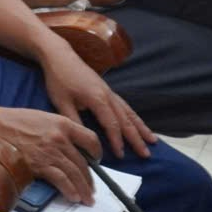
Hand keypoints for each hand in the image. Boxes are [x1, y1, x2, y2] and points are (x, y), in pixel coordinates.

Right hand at [0, 106, 102, 204]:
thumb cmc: (14, 121)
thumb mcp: (42, 118)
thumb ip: (58, 130)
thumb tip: (68, 147)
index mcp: (63, 123)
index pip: (90, 139)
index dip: (97, 153)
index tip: (96, 161)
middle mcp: (60, 138)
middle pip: (83, 162)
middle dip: (89, 179)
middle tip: (91, 189)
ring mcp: (50, 152)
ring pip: (75, 173)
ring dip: (83, 189)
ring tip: (86, 199)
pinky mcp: (39, 165)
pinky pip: (61, 180)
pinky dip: (69, 189)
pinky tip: (73, 196)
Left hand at [40, 49, 155, 160]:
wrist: (60, 55)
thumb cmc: (58, 78)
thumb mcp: (61, 102)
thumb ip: (73, 121)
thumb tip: (82, 139)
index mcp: (97, 99)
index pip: (111, 124)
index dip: (116, 141)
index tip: (121, 156)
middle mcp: (108, 95)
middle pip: (125, 120)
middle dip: (136, 138)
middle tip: (146, 154)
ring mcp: (109, 91)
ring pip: (129, 112)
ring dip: (141, 127)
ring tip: (153, 140)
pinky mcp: (107, 89)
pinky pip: (125, 105)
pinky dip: (134, 116)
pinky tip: (138, 123)